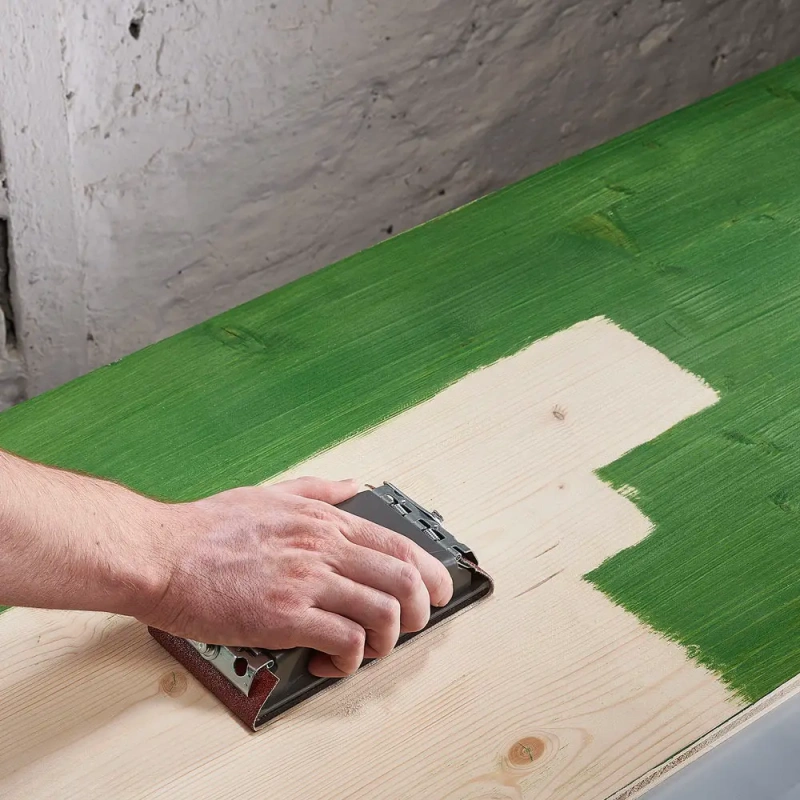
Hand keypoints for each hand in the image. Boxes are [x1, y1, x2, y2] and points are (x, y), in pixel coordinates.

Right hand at [141, 477, 453, 677]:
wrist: (160, 552)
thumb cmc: (207, 528)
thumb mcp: (272, 492)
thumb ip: (319, 489)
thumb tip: (355, 486)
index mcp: (325, 521)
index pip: (400, 545)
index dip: (430, 573)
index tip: (435, 591)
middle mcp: (325, 547)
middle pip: (404, 579)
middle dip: (421, 611)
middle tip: (409, 627)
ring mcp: (307, 581)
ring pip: (384, 613)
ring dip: (387, 640)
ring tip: (365, 649)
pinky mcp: (285, 616)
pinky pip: (345, 643)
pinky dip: (348, 661)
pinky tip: (326, 663)